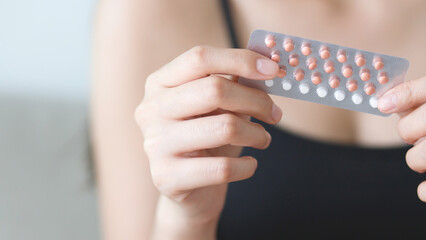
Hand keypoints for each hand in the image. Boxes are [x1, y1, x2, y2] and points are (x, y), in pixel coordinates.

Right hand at [135, 46, 281, 237]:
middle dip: (256, 100)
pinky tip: (251, 165)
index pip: (199, 58)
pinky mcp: (165, 177)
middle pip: (214, 89)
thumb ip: (236, 82)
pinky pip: (221, 168)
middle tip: (275, 113)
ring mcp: (154, 144)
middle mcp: (150, 109)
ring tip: (263, 139)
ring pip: (224, 128)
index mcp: (159, 83)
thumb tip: (268, 65)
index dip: (240, 59)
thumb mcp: (219, 107)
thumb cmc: (208, 140)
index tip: (273, 69)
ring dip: (256, 134)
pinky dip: (246, 166)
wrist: (191, 190)